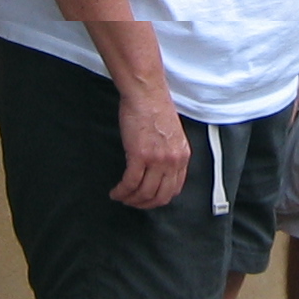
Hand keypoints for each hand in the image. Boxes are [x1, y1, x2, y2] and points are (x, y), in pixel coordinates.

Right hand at [111, 86, 190, 208]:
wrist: (146, 94)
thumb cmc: (155, 109)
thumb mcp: (172, 135)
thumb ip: (169, 153)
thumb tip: (159, 169)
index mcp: (183, 156)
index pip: (175, 189)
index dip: (159, 198)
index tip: (148, 199)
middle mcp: (173, 161)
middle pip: (160, 196)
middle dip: (144, 204)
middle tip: (132, 202)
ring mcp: (157, 160)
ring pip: (144, 193)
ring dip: (130, 199)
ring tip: (121, 197)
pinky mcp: (139, 156)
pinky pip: (130, 183)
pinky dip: (121, 191)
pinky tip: (115, 192)